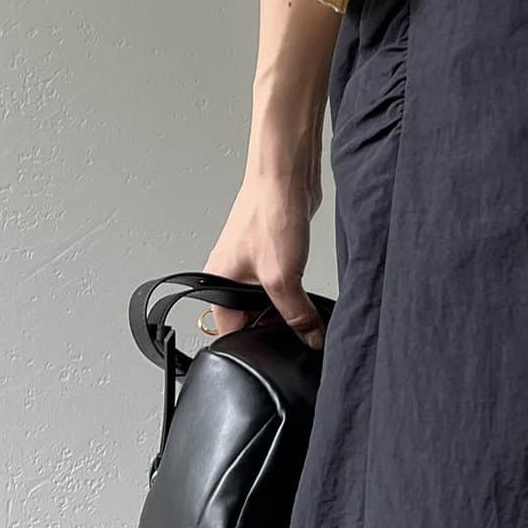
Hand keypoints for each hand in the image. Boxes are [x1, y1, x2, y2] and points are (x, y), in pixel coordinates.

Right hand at [204, 109, 324, 348]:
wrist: (286, 174)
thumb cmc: (268, 212)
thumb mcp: (283, 278)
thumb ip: (296, 315)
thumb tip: (309, 339)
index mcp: (218, 283)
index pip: (230, 333)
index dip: (253, 346)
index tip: (277, 353)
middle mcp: (231, 273)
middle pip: (252, 317)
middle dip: (274, 325)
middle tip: (294, 327)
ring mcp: (253, 263)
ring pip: (271, 301)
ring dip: (289, 305)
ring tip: (299, 298)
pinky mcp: (275, 253)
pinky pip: (285, 283)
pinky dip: (297, 289)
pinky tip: (306, 284)